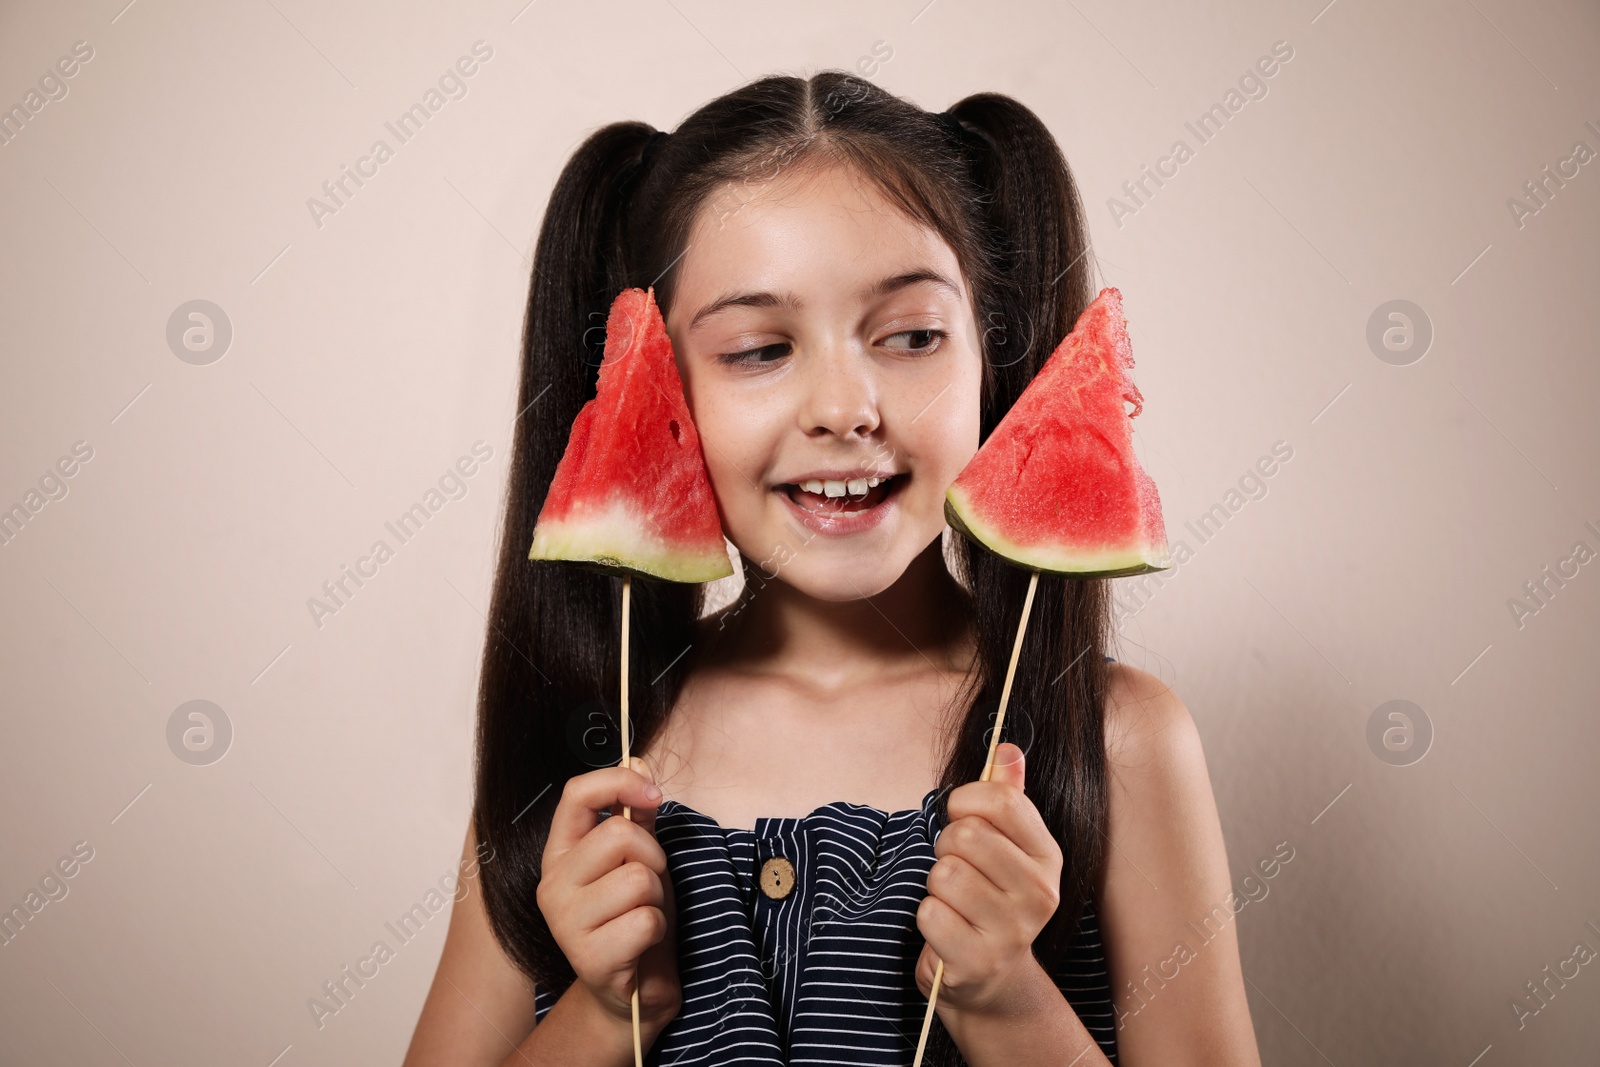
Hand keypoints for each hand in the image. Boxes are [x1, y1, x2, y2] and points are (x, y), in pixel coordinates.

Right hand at [536, 760, 681, 1034]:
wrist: (634, 992)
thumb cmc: (635, 918)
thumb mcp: (640, 858)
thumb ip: (637, 812)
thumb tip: (638, 760)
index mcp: (560, 853)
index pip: (576, 794)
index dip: (620, 782)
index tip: (654, 793)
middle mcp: (552, 885)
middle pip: (619, 834)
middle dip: (653, 856)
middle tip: (650, 884)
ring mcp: (565, 924)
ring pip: (637, 878)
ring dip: (657, 897)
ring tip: (644, 916)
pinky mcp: (588, 958)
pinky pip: (645, 920)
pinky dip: (657, 929)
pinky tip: (641, 944)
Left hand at [914, 742, 1062, 1015]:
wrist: (994, 979)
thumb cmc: (992, 897)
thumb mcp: (1007, 846)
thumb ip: (1007, 795)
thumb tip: (1007, 748)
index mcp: (1048, 856)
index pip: (1001, 800)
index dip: (965, 800)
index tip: (960, 815)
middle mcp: (1039, 893)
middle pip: (966, 835)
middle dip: (947, 846)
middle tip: (957, 867)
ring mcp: (1011, 931)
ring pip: (945, 874)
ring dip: (936, 885)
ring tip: (954, 901)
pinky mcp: (977, 961)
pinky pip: (929, 913)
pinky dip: (927, 917)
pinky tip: (947, 929)